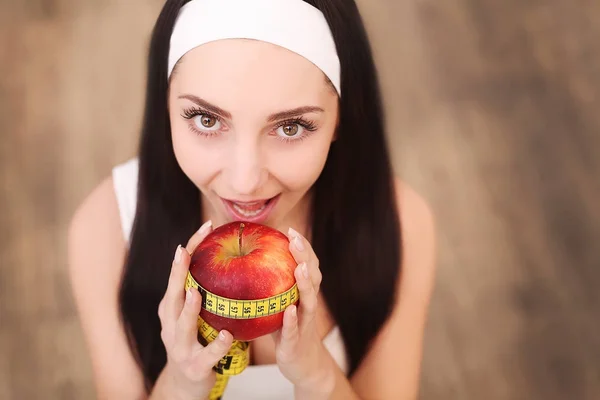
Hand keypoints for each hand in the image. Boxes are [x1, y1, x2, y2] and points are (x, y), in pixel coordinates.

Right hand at [156, 220, 233, 399]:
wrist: (186, 384)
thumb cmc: (195, 342)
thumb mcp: (194, 316)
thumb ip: (205, 292)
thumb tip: (232, 256)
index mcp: (171, 309)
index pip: (178, 274)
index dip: (189, 250)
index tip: (206, 226)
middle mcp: (170, 325)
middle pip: (172, 295)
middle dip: (177, 273)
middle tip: (184, 251)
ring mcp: (179, 347)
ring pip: (182, 325)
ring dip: (189, 309)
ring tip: (197, 293)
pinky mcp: (194, 367)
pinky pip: (207, 355)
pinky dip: (217, 346)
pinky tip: (229, 336)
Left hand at [272, 227, 334, 394]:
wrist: (303, 366)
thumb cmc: (288, 332)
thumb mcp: (280, 306)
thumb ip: (271, 287)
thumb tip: (246, 263)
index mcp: (303, 294)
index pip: (306, 265)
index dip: (301, 248)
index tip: (290, 230)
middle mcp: (307, 305)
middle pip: (311, 276)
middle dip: (305, 256)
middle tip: (295, 239)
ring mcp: (304, 323)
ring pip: (308, 300)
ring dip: (305, 283)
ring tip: (300, 267)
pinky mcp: (296, 343)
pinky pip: (295, 330)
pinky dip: (293, 319)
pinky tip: (290, 310)